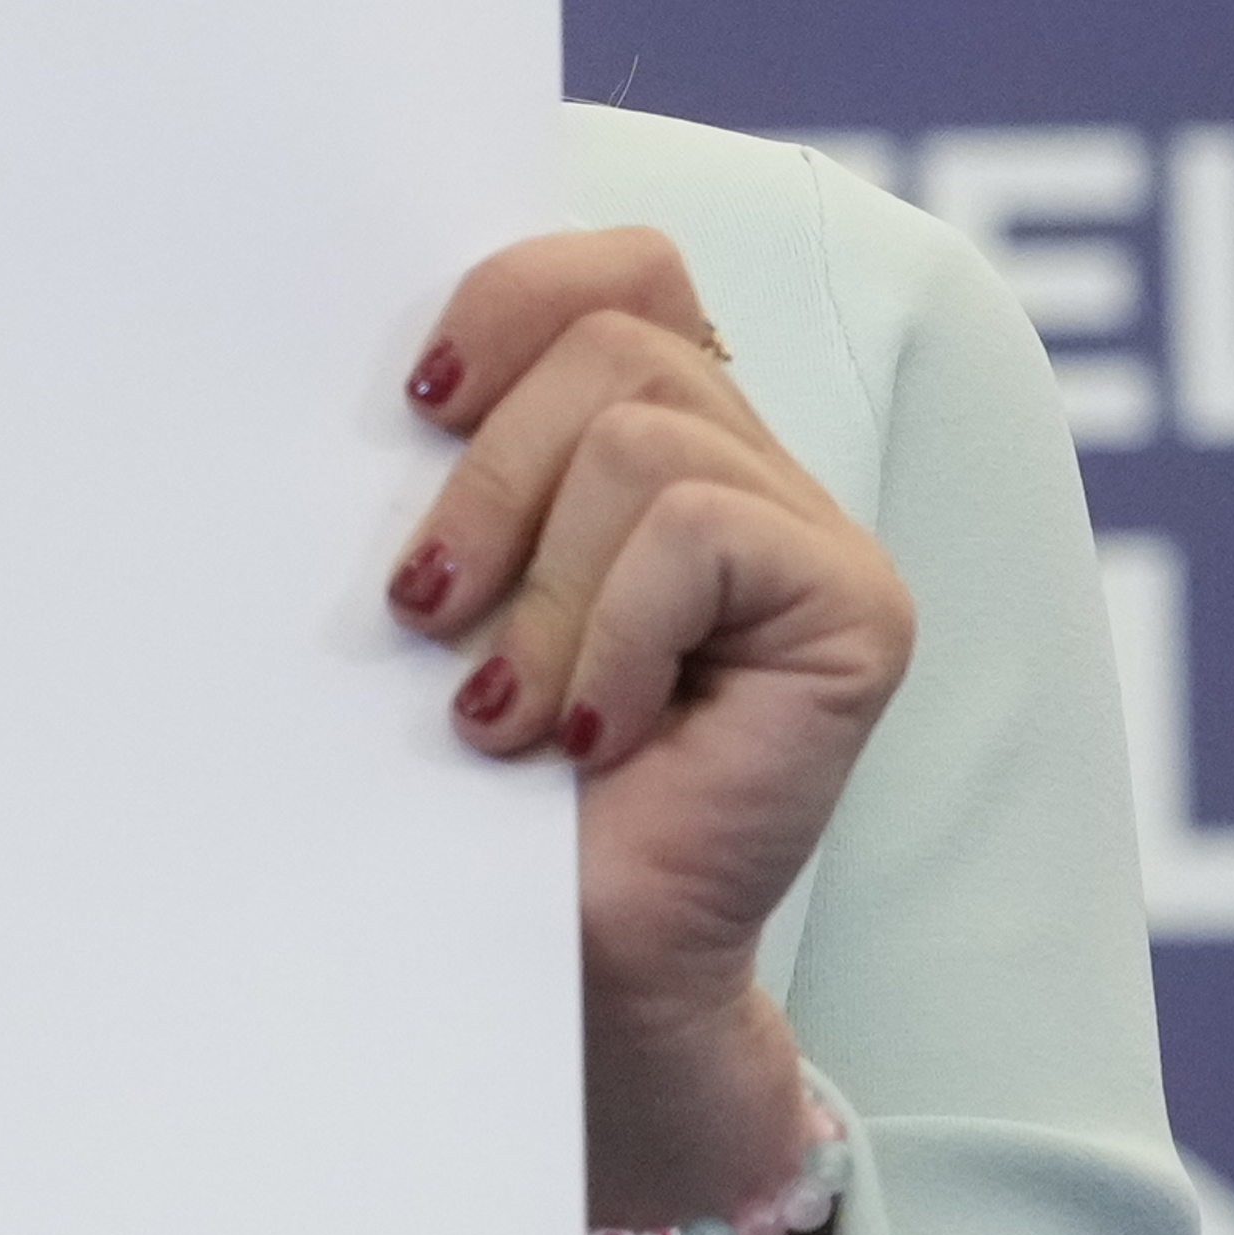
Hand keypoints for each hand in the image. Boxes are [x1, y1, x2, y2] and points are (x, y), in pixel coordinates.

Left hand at [386, 232, 913, 1226]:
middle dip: (486, 475)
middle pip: (615, 339)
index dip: (510, 299)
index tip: (411, 404)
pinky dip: (609, 631)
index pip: (618, 267)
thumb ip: (455, 458)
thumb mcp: (448, 586)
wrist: (552, 967)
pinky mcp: (858, 613)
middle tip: (423, 612)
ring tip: (501, 709)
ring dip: (538, 583)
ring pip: (646, 435)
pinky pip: (704, 531)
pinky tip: (585, 736)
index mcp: (656, 432)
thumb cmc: (474, 786)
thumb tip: (375, 359)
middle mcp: (752, 464)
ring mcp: (818, 538)